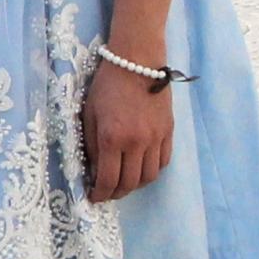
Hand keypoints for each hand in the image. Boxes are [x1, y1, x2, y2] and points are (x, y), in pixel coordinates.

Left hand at [81, 55, 176, 202]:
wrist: (137, 61)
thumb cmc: (108, 84)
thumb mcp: (90, 114)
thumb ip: (92, 145)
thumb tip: (94, 170)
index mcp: (113, 138)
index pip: (108, 179)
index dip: (100, 194)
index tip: (94, 197)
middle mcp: (136, 142)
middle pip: (130, 183)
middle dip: (116, 193)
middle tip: (108, 192)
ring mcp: (156, 138)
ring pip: (149, 177)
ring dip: (135, 185)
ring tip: (125, 182)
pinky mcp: (169, 131)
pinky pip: (163, 162)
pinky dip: (151, 171)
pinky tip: (141, 168)